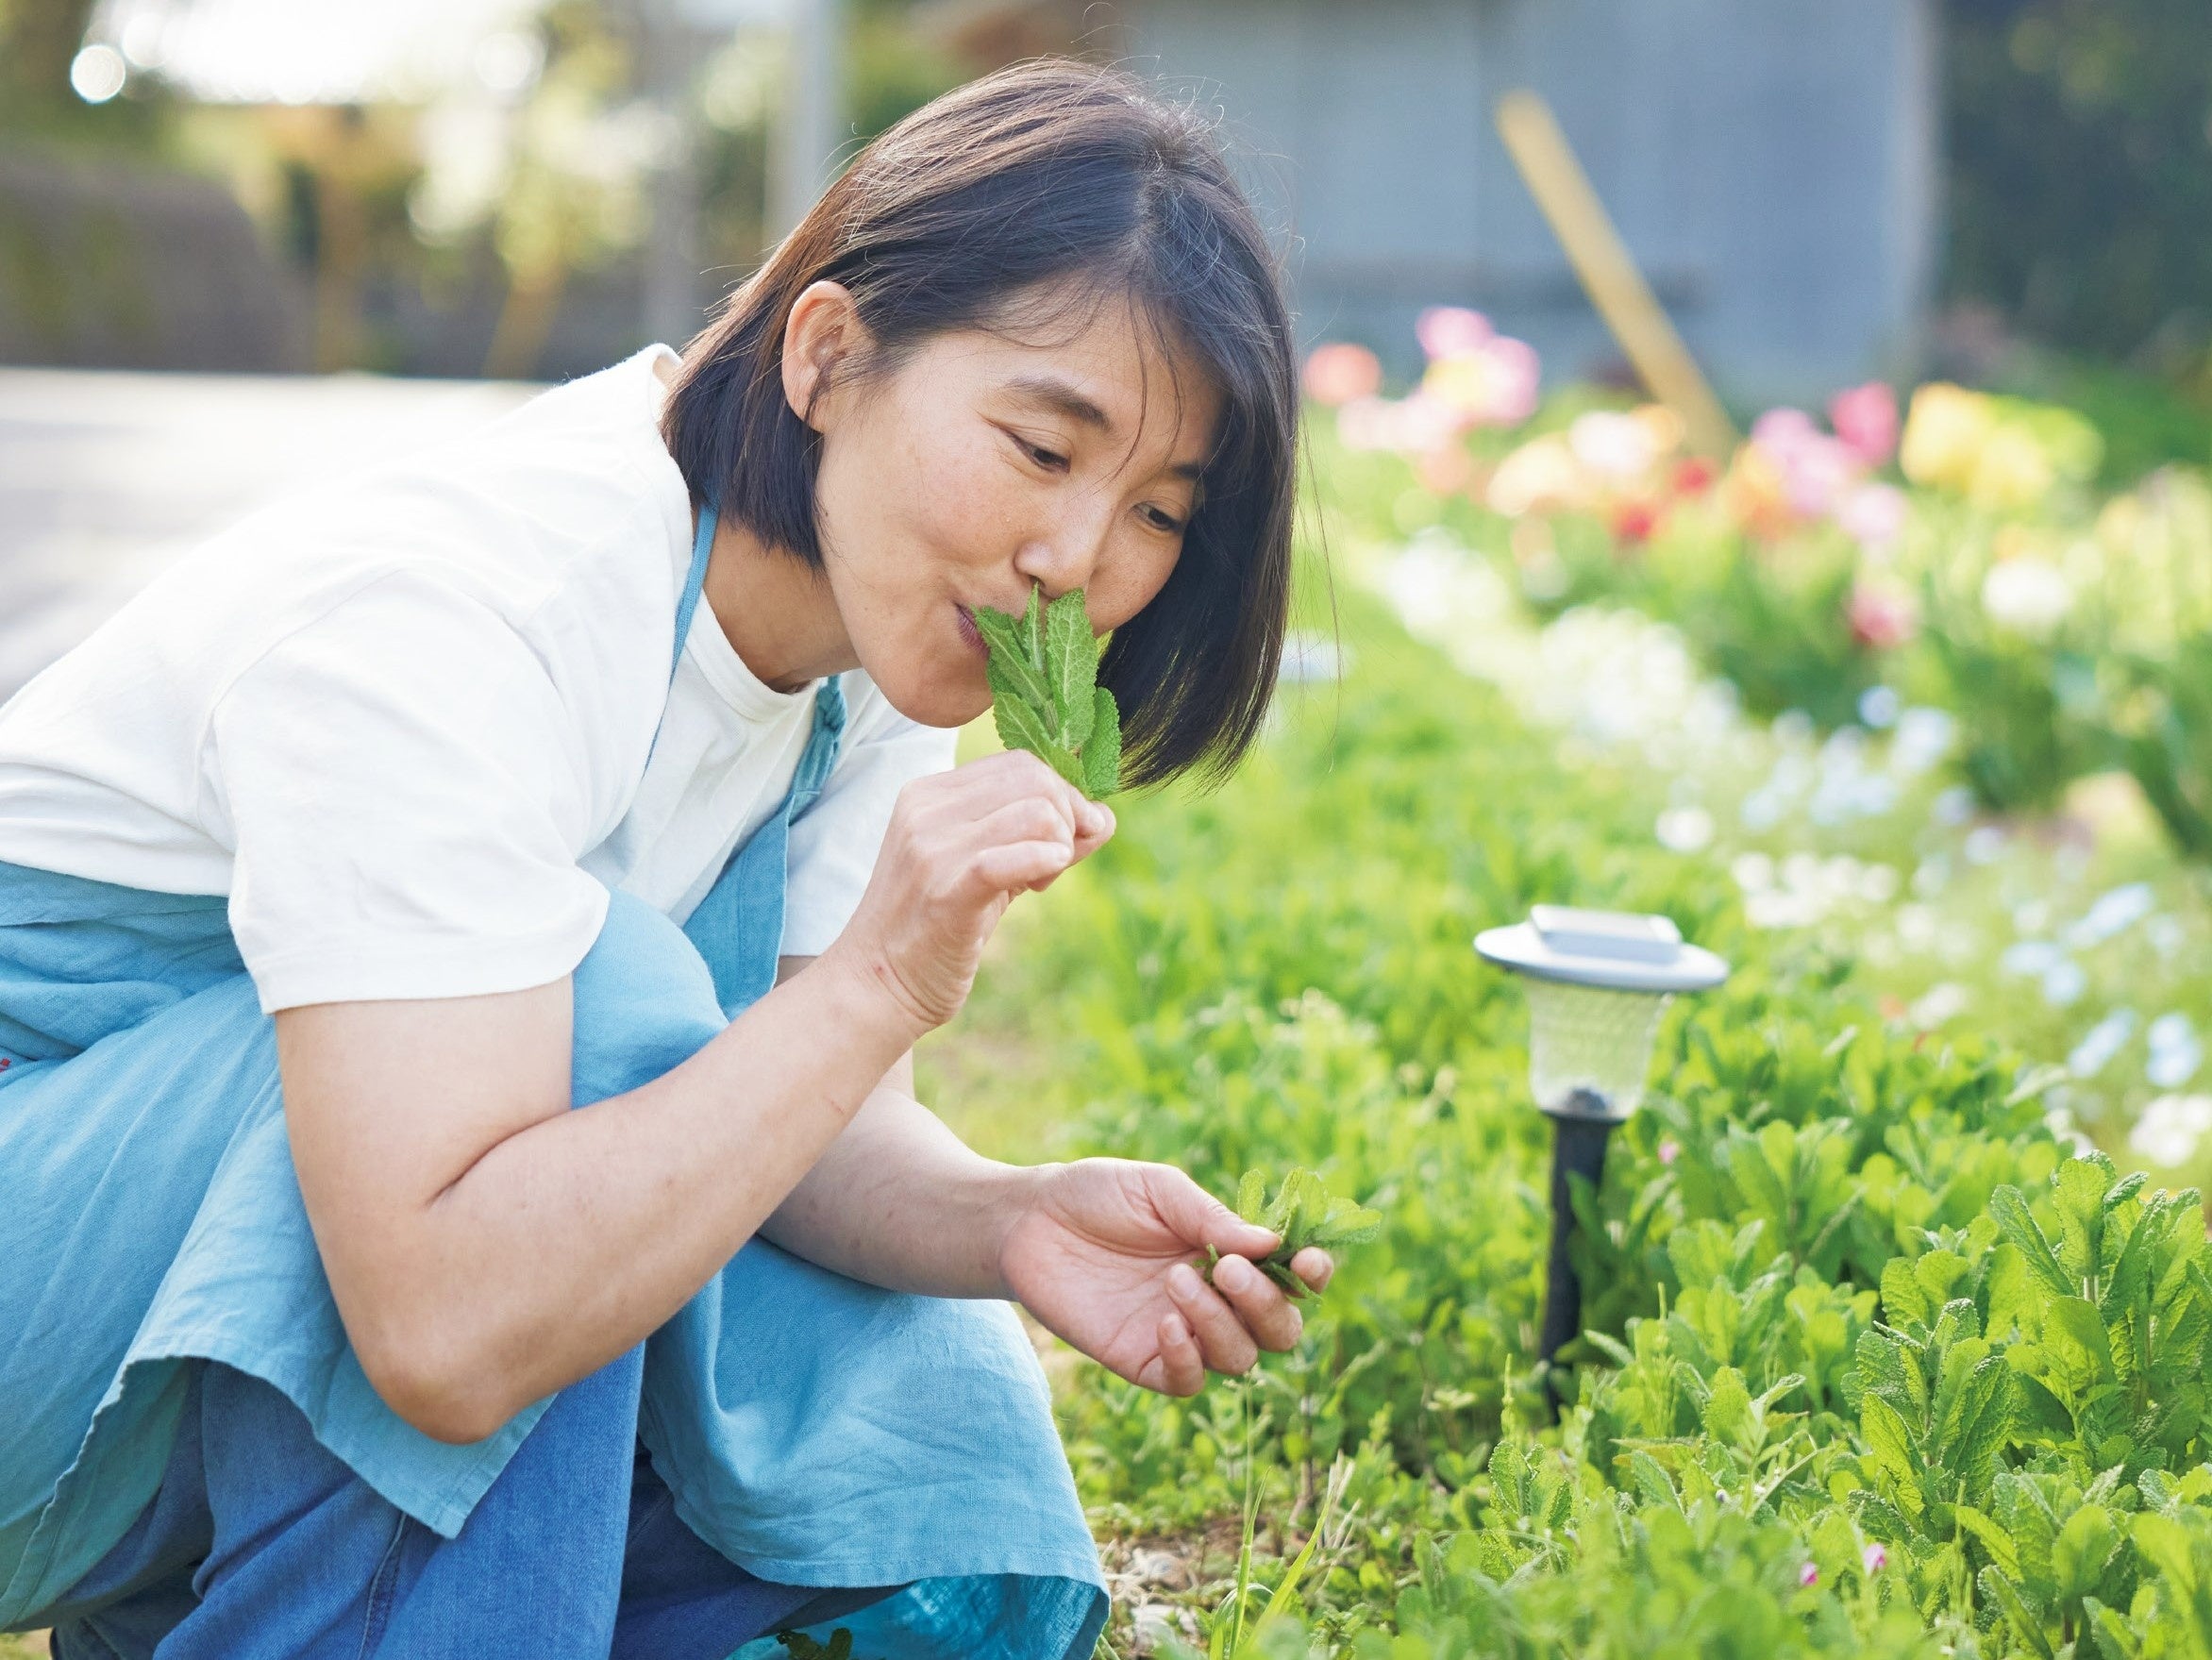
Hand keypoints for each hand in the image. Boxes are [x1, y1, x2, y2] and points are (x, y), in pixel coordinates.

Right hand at [826, 751, 1111, 1036]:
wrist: (875, 986)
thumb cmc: (935, 928)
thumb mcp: (983, 867)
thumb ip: (1035, 837)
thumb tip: (1102, 817)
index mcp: (929, 794)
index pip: (1021, 764)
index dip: (1060, 799)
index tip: (1054, 847)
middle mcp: (927, 809)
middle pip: (1035, 778)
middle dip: (1067, 820)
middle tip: (1050, 869)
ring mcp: (932, 847)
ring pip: (1038, 811)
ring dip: (1059, 848)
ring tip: (1037, 884)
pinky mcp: (947, 889)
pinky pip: (1016, 854)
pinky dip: (1047, 863)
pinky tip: (1039, 884)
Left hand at [999, 1159, 1333, 1396]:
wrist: (1029, 1221)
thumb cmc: (1097, 1195)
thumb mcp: (1158, 1190)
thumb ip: (1211, 1218)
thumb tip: (1272, 1244)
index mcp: (1231, 1253)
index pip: (1292, 1278)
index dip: (1311, 1275)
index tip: (1308, 1260)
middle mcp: (1216, 1300)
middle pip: (1278, 1330)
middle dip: (1266, 1304)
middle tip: (1228, 1268)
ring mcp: (1181, 1333)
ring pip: (1239, 1359)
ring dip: (1220, 1324)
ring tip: (1175, 1279)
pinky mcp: (1141, 1360)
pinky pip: (1187, 1382)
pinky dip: (1188, 1359)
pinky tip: (1164, 1323)